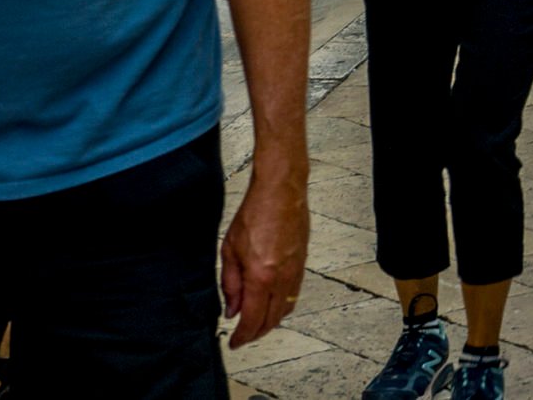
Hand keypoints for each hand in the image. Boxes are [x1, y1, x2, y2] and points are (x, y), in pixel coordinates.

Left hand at [217, 154, 305, 344]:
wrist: (281, 191)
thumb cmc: (255, 214)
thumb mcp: (230, 250)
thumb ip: (230, 284)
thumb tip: (232, 309)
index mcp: (261, 277)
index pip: (253, 319)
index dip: (243, 336)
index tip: (234, 342)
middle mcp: (282, 278)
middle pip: (272, 319)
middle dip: (257, 333)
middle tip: (243, 337)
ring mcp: (295, 271)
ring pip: (286, 309)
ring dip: (271, 321)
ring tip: (256, 322)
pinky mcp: (302, 263)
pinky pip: (294, 294)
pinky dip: (282, 305)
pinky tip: (271, 302)